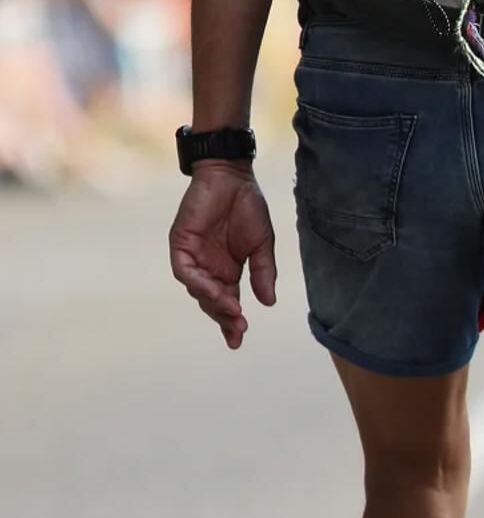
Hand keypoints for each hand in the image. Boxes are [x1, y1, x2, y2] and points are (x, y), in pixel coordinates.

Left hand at [168, 161, 276, 348]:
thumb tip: (268, 303)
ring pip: (197, 290)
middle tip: (238, 328)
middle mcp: (208, 267)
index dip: (231, 323)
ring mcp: (193, 256)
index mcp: (228, 270)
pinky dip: (197, 284)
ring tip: (232, 309)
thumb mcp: (262, 245)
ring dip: (213, 302)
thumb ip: (264, 273)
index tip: (238, 341)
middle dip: (224, 317)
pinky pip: (184, 271)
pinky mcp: (181, 243)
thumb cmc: (248, 207)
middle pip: (211, 302)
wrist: (232, 177)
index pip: (227, 303)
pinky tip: (214, 291)